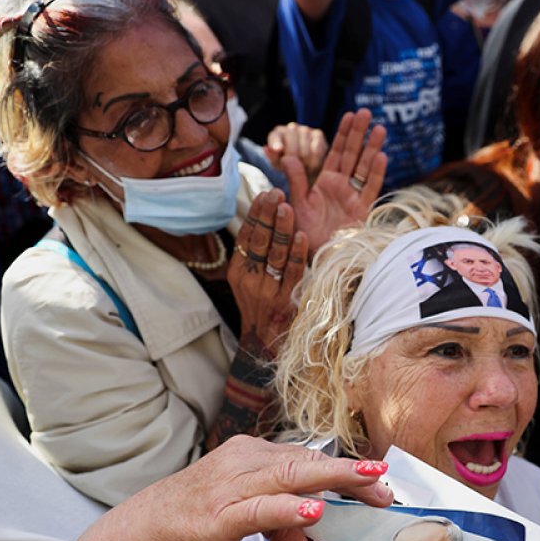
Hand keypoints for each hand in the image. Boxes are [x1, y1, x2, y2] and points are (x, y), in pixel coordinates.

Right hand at [29, 438, 393, 540]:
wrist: (138, 534)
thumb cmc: (192, 519)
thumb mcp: (245, 519)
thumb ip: (282, 527)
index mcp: (252, 456)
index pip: (307, 458)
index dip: (345, 470)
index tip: (378, 481)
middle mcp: (245, 462)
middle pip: (308, 462)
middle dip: (350, 473)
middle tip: (385, 482)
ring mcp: (232, 486)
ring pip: (292, 477)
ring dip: (334, 480)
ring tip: (368, 483)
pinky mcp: (220, 514)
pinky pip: (262, 507)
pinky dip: (291, 508)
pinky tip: (316, 510)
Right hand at [228, 188, 308, 350]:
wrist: (262, 347)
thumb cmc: (261, 309)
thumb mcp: (250, 283)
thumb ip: (256, 258)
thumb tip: (267, 223)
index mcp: (239, 271)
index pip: (246, 236)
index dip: (256, 214)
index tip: (265, 194)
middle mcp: (249, 280)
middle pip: (259, 241)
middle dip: (268, 214)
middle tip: (276, 193)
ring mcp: (266, 291)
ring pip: (274, 254)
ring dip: (282, 229)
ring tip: (287, 207)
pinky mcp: (284, 302)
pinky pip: (291, 274)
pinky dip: (297, 254)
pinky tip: (301, 236)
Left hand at [265, 122, 328, 184]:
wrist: (307, 165)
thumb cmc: (289, 163)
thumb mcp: (278, 163)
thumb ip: (273, 157)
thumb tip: (266, 148)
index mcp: (277, 133)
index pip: (275, 138)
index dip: (276, 144)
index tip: (278, 150)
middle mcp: (291, 128)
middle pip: (291, 148)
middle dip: (293, 163)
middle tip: (295, 170)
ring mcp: (305, 130)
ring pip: (305, 153)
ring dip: (304, 165)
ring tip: (303, 169)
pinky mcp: (318, 134)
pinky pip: (316, 152)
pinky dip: (314, 163)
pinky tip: (312, 166)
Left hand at [285, 108, 386, 254]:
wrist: (318, 258)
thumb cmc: (305, 234)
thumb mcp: (297, 205)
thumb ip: (295, 180)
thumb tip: (288, 155)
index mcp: (325, 182)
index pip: (336, 152)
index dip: (343, 134)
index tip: (350, 115)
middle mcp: (342, 186)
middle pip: (353, 154)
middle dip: (360, 134)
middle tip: (367, 112)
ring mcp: (354, 197)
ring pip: (365, 167)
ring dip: (372, 148)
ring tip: (380, 129)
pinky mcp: (363, 210)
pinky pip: (371, 188)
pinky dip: (376, 173)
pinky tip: (381, 156)